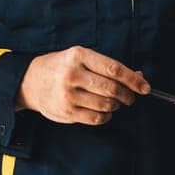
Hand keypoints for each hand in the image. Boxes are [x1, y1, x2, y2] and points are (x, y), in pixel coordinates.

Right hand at [16, 46, 149, 125]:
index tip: (145, 87)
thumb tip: (139, 77)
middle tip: (130, 97)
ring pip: (106, 105)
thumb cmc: (62, 67)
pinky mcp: (66, 112)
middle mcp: (72, 74)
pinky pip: (97, 118)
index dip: (133, 80)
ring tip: (114, 102)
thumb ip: (108, 67)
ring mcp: (68, 95)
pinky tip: (104, 111)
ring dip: (116, 106)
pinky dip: (106, 116)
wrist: (29, 81)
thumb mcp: (82, 58)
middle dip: (128, 95)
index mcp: (79, 56)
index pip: (114, 69)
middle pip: (112, 89)